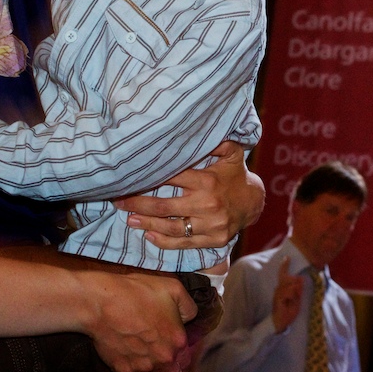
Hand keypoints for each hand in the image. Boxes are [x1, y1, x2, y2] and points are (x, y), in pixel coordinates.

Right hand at [81, 271, 195, 371]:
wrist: (102, 303)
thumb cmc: (137, 292)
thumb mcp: (173, 288)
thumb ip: (189, 307)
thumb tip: (189, 319)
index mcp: (178, 341)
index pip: (186, 353)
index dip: (177, 344)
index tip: (168, 336)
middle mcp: (164, 359)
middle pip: (171, 366)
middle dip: (165, 356)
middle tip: (153, 342)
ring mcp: (144, 367)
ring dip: (152, 366)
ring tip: (142, 350)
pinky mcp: (124, 371)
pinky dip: (136, 371)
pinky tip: (132, 358)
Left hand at [118, 140, 265, 249]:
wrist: (254, 202)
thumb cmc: (235, 175)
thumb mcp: (231, 153)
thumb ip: (217, 142)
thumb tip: (200, 129)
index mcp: (207, 180)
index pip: (171, 178)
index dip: (149, 176)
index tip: (129, 175)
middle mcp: (207, 203)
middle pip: (164, 206)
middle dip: (138, 203)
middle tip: (118, 200)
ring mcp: (210, 224)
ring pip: (171, 227)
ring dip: (147, 224)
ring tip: (129, 219)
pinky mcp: (212, 239)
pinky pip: (184, 243)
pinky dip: (164, 241)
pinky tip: (148, 235)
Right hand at [271, 257, 302, 333]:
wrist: (281, 322)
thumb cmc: (289, 310)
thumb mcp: (297, 299)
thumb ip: (299, 289)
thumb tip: (301, 278)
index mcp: (283, 288)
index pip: (283, 275)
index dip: (284, 266)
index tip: (287, 257)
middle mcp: (278, 289)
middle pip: (287, 278)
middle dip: (295, 282)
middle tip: (299, 292)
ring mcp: (277, 294)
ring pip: (288, 285)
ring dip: (295, 290)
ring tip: (296, 298)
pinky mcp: (277, 300)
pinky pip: (286, 292)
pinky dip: (291, 294)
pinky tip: (292, 299)